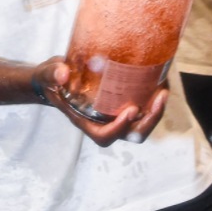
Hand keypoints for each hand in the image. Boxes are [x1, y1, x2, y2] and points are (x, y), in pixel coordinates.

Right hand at [32, 60, 167, 147]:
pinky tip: (159, 80)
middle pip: (130, 134)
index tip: (130, 110)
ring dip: (155, 111)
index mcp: (85, 121)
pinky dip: (152, 99)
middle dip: (148, 121)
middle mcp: (103, 121)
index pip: (105, 136)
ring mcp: (114, 113)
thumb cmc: (51, 80)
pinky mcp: (121, 102)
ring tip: (163, 90)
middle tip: (159, 98)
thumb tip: (62, 74)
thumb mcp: (48, 75)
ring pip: (140, 124)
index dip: (120, 128)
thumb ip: (53, 74)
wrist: (57, 77)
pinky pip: (142, 108)